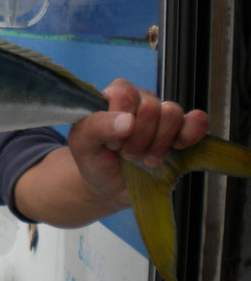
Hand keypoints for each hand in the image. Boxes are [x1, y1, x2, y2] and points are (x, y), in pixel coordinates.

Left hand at [67, 78, 209, 208]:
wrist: (110, 185)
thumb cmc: (95, 159)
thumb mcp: (81, 143)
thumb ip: (95, 126)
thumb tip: (128, 120)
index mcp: (113, 94)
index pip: (125, 95)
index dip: (119, 124)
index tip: (111, 142)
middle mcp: (140, 98)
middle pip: (150, 108)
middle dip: (137, 140)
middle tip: (126, 154)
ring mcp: (163, 113)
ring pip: (172, 114)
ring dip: (157, 145)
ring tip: (144, 158)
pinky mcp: (183, 130)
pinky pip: (198, 121)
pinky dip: (189, 135)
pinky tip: (176, 147)